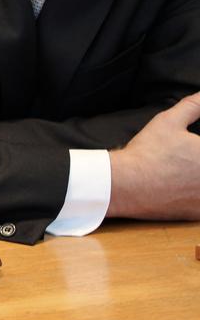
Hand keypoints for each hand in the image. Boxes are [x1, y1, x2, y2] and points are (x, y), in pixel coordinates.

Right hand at [108, 91, 199, 219]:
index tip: (193, 147)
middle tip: (189, 159)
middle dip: (198, 161)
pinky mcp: (198, 214)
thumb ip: (193, 105)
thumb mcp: (169, 121)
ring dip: (197, 177)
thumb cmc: (147, 153)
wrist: (126, 185)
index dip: (199, 146)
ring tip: (188, 171)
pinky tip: (187, 187)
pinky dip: (196, 195)